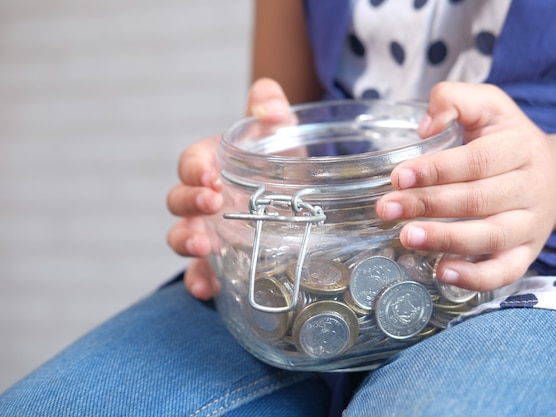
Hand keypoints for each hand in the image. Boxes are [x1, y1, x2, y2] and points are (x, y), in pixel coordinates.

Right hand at [166, 78, 291, 299]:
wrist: (299, 197)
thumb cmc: (281, 162)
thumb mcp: (281, 133)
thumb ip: (271, 108)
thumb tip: (270, 104)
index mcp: (212, 165)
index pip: (191, 163)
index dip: (195, 169)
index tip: (211, 175)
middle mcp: (204, 200)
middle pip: (179, 200)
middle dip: (190, 202)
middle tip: (213, 204)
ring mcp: (209, 231)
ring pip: (181, 236)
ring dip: (186, 242)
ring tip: (204, 248)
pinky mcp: (220, 261)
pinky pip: (199, 273)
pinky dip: (198, 281)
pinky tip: (207, 289)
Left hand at [376, 82, 555, 290]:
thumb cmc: (507, 139)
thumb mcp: (488, 105)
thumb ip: (454, 100)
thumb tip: (425, 128)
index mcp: (521, 147)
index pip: (476, 161)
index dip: (435, 170)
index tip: (398, 176)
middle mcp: (531, 187)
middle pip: (477, 199)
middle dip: (427, 204)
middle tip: (386, 208)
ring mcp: (531, 224)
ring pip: (490, 237)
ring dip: (445, 239)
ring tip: (406, 237)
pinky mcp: (528, 253)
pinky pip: (506, 272)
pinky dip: (475, 277)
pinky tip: (442, 272)